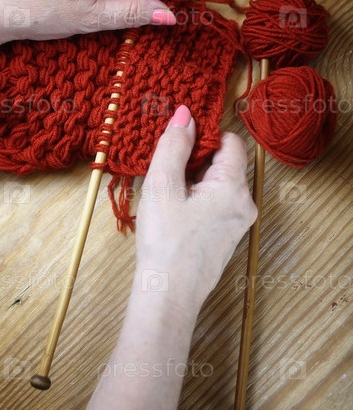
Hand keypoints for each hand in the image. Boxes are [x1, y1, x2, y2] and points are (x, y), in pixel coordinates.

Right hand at [135, 105, 256, 311]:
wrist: (168, 296)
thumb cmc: (165, 241)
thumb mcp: (163, 185)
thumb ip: (174, 145)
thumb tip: (186, 113)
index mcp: (234, 187)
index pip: (231, 141)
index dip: (204, 137)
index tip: (177, 146)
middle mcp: (245, 203)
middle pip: (225, 163)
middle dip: (196, 161)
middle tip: (166, 174)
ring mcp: (238, 222)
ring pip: (218, 184)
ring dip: (194, 181)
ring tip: (168, 196)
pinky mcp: (228, 237)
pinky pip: (217, 204)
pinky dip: (198, 199)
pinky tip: (175, 214)